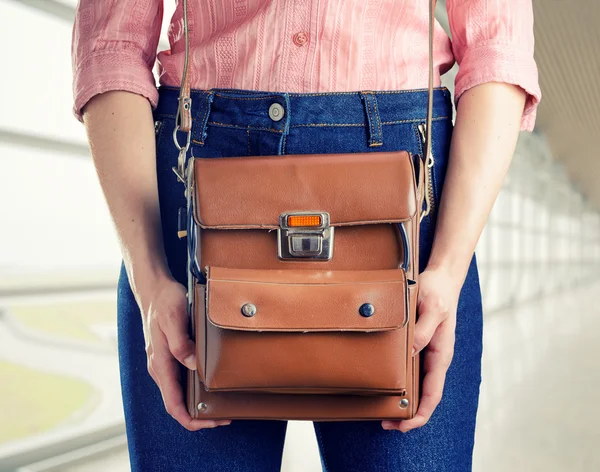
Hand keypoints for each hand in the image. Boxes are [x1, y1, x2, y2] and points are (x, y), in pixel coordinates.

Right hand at [140, 275, 231, 430]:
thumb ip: (181, 343)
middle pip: (176, 403)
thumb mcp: (174, 318)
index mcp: (160, 363)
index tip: (209, 422)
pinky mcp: (168, 357)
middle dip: (198, 416)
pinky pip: (179, 382)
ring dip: (196, 405)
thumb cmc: (165, 302)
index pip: (172, 403)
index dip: (190, 418)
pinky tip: (208, 387)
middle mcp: (159, 367)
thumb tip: (193, 364)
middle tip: (223, 417)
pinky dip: (193, 391)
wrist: (154, 289)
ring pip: (178, 394)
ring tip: (219, 406)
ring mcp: (163, 363)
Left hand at [381, 266, 461, 431]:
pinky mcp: (419, 345)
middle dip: (409, 415)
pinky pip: (411, 370)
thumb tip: (411, 351)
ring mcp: (428, 353)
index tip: (404, 425)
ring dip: (404, 401)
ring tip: (383, 410)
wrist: (442, 277)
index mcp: (441, 353)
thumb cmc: (438, 292)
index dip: (420, 413)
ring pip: (417, 385)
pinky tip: (387, 384)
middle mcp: (435, 357)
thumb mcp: (431, 308)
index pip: (433, 393)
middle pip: (425, 395)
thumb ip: (423, 330)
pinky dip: (401, 383)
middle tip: (385, 423)